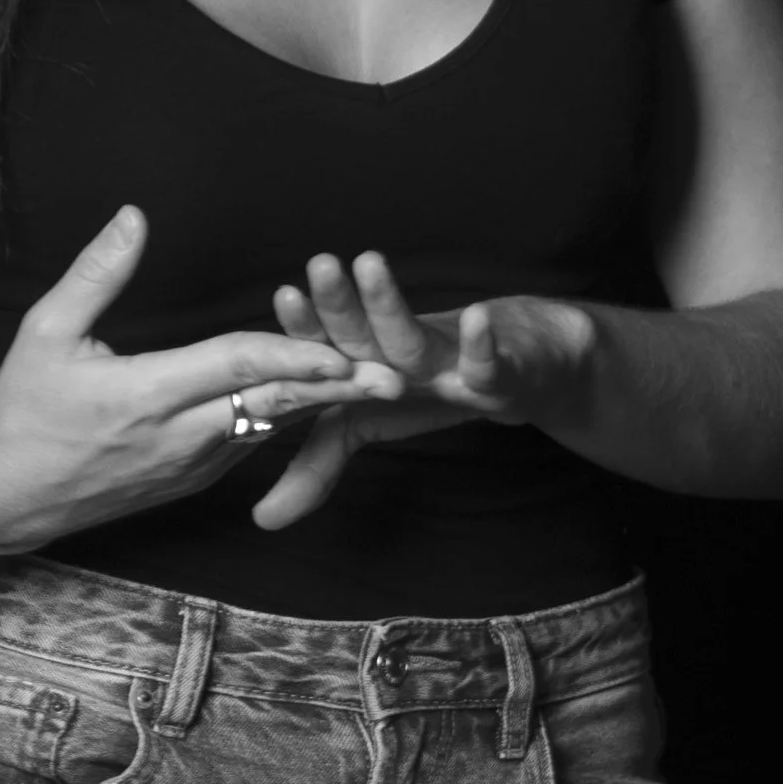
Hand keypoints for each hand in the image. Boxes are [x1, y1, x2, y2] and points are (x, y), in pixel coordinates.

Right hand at [0, 209, 404, 551]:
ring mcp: (190, 466)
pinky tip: (318, 400)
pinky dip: (284, 419)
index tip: (343, 345)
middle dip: (336, 390)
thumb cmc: (22, 411)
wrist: (9, 496)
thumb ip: (96, 274)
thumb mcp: (45, 333)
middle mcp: (180, 437)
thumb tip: (134, 216)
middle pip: (272, 406)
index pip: (236, 367)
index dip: (293, 353)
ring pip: (267, 427)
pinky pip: (248, 442)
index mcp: (147, 395)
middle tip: (393, 377)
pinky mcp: (192, 481)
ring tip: (373, 379)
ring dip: (317, 403)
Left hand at [251, 250, 591, 529]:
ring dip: (391, 304)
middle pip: (360, 330)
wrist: (520, 367)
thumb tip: (262, 519)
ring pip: (413, 337)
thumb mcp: (365, 428)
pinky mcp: (499, 373)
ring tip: (371, 264)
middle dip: (338, 302)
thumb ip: (314, 467)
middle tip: (319, 265)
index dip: (302, 325)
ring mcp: (447, 361)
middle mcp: (397, 353)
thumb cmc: (431, 389)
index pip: (323, 343)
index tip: (282, 296)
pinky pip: (488, 364)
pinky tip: (477, 321)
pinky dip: (482, 346)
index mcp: (362, 362)